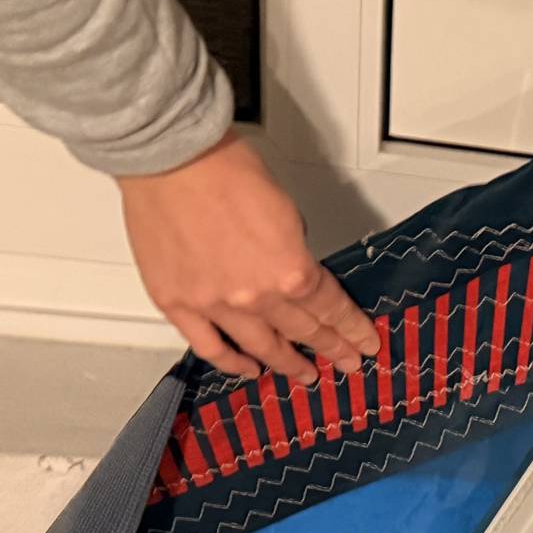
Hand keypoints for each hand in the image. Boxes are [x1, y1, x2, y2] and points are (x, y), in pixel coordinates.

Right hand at [117, 132, 379, 383]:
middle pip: (304, 331)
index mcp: (292, 272)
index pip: (332, 310)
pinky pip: (209, 346)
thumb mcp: (287, 210)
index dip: (352, 329)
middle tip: (345, 361)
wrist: (168, 156)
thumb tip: (295, 268)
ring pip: (261, 348)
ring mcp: (215, 306)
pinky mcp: (177, 304)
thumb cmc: (223, 168)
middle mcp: (256, 297)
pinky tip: (248, 369)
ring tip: (305, 375)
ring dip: (287, 364)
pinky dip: (231, 362)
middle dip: (331, 349)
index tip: (364, 342)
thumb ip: (295, 250)